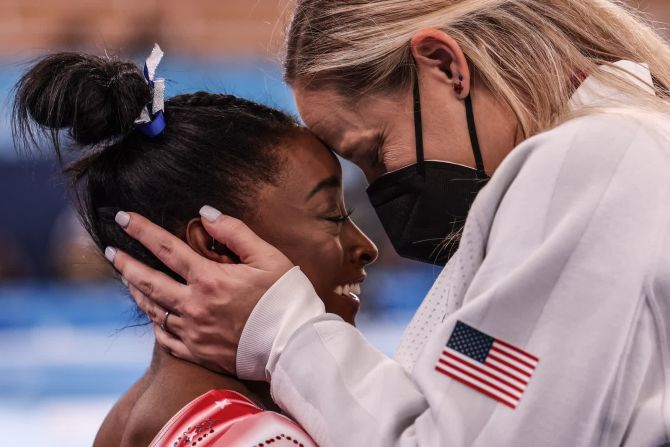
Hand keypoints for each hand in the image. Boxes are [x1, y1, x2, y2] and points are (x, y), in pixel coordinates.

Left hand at [106, 206, 293, 374]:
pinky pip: (165, 338)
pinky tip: (153, 314)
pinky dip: (155, 324)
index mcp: (210, 279)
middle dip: (126, 264)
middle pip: (149, 282)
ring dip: (137, 292)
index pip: (166, 249)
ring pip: (153, 310)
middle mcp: (195, 306)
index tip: (123, 218)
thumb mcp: (268, 257)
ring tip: (127, 279)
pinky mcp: (199, 353)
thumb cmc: (285, 297)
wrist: (294, 345)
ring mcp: (194, 332)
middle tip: (110, 251)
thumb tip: (206, 213)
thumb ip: (235, 232)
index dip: (142, 231)